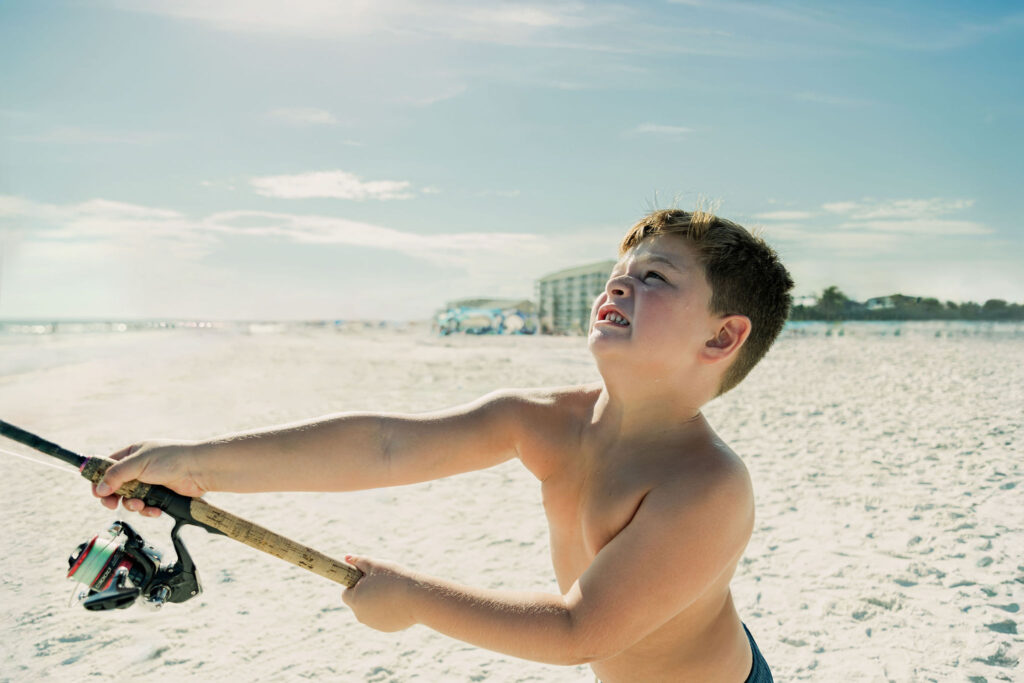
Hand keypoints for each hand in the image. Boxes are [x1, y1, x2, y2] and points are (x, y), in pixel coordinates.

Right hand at [92, 440, 206, 516]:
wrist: (199, 470)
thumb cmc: (172, 459)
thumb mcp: (139, 463)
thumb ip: (117, 475)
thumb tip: (100, 488)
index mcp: (132, 454)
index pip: (107, 467)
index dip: (99, 480)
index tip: (98, 493)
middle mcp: (139, 468)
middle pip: (116, 487)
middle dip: (114, 497)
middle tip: (112, 505)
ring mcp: (149, 482)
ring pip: (130, 499)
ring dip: (133, 505)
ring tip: (141, 504)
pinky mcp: (160, 495)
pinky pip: (146, 506)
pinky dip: (148, 510)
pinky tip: (155, 510)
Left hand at [341, 556, 418, 631]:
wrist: (416, 598)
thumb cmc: (394, 579)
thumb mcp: (375, 565)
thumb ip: (359, 561)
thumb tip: (347, 558)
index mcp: (355, 599)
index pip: (346, 592)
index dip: (355, 584)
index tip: (367, 579)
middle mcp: (360, 614)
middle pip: (358, 602)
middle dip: (366, 594)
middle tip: (381, 583)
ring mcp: (373, 623)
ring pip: (370, 610)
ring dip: (376, 603)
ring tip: (391, 592)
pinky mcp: (385, 628)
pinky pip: (382, 617)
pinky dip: (387, 611)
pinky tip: (398, 603)